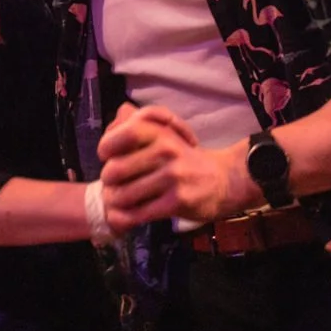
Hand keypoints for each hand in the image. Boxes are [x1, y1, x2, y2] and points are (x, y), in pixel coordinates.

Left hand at [97, 104, 247, 231]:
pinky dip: (126, 218)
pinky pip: (139, 213)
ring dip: (115, 201)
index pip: (124, 134)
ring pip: (124, 194)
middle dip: (107, 181)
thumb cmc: (185, 157)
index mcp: (161, 132)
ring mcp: (173, 177)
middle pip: (115, 170)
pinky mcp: (178, 202)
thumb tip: (121, 111)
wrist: (224, 181)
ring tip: (117, 201)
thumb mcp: (167, 133)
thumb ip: (141, 122)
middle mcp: (166, 151)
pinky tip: (125, 217)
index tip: (105, 156)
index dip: (106, 147)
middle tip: (111, 185)